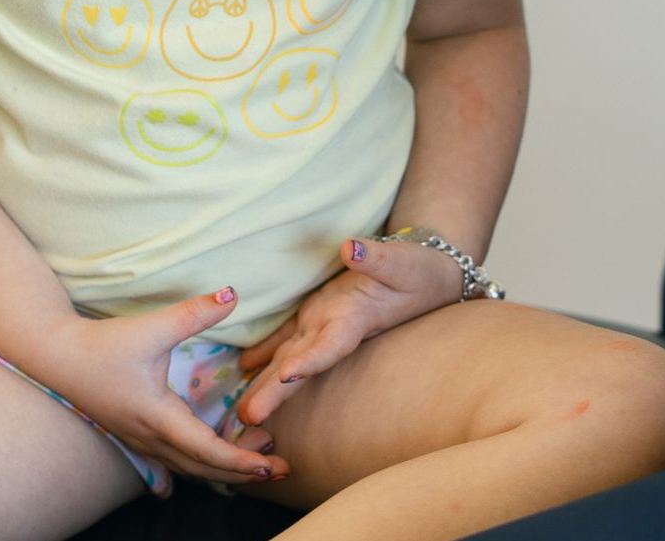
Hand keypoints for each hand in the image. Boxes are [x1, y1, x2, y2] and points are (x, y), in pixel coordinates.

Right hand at [45, 288, 291, 487]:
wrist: (59, 357)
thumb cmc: (104, 345)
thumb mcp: (153, 327)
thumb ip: (194, 312)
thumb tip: (233, 294)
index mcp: (159, 418)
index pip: (207, 450)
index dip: (242, 461)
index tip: (271, 465)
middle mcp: (152, 437)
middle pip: (204, 468)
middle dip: (244, 472)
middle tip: (281, 469)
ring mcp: (142, 440)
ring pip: (190, 467)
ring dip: (224, 468)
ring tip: (258, 458)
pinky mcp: (137, 433)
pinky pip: (174, 460)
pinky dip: (200, 464)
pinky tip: (208, 468)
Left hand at [234, 235, 463, 428]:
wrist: (426, 277)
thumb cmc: (418, 270)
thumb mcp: (402, 261)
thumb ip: (376, 257)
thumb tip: (350, 247)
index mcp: (357, 320)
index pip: (332, 346)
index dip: (311, 361)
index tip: (287, 375)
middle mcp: (336, 329)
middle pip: (301, 364)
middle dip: (275, 392)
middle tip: (247, 418)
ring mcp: (324, 323)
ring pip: (288, 356)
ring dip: (264, 382)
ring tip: (239, 409)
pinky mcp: (317, 312)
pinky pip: (286, 335)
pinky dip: (265, 350)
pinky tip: (243, 366)